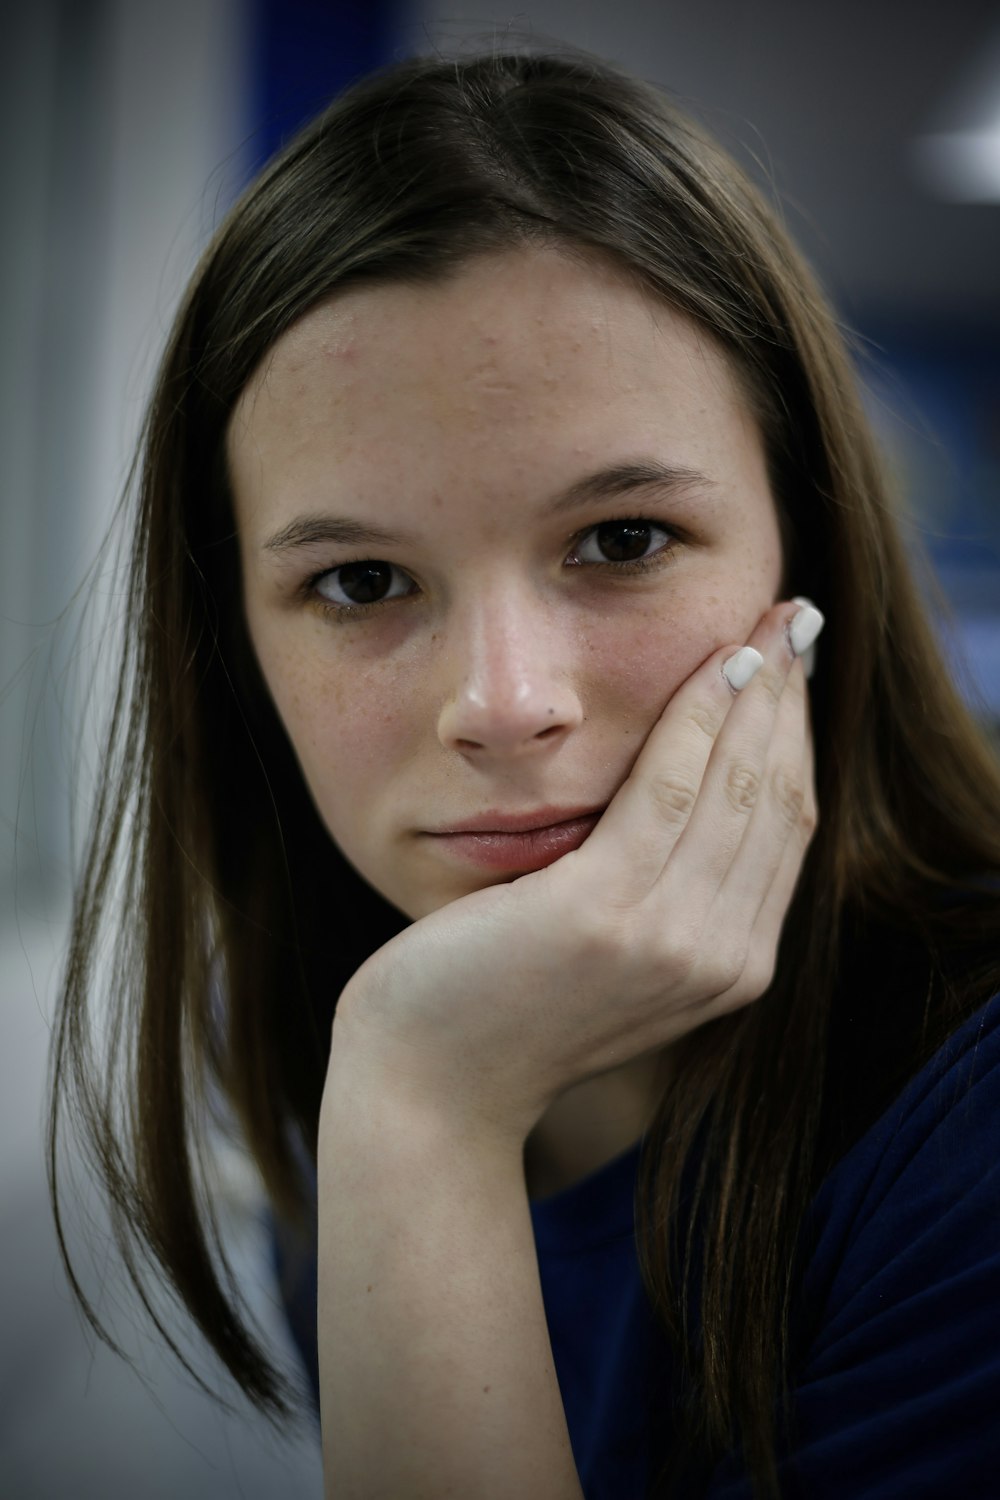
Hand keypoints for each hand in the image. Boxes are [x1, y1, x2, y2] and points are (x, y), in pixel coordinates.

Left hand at [327, 600, 820, 1149]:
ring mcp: (669, 941)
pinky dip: (701, 720)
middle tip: (797, 620)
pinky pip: (672, 789)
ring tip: (768, 624)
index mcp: (729, 968)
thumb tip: (688, 795)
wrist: (430, 1085)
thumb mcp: (611, 953)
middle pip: (779, 799)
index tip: (794, 670)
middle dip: (793, 701)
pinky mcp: (606, 913)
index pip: (785, 829)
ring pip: (741, 785)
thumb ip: (665, 894)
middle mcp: (719, 958)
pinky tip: (713, 665)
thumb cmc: (504, 1005)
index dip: (796, 740)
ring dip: (761, 694)